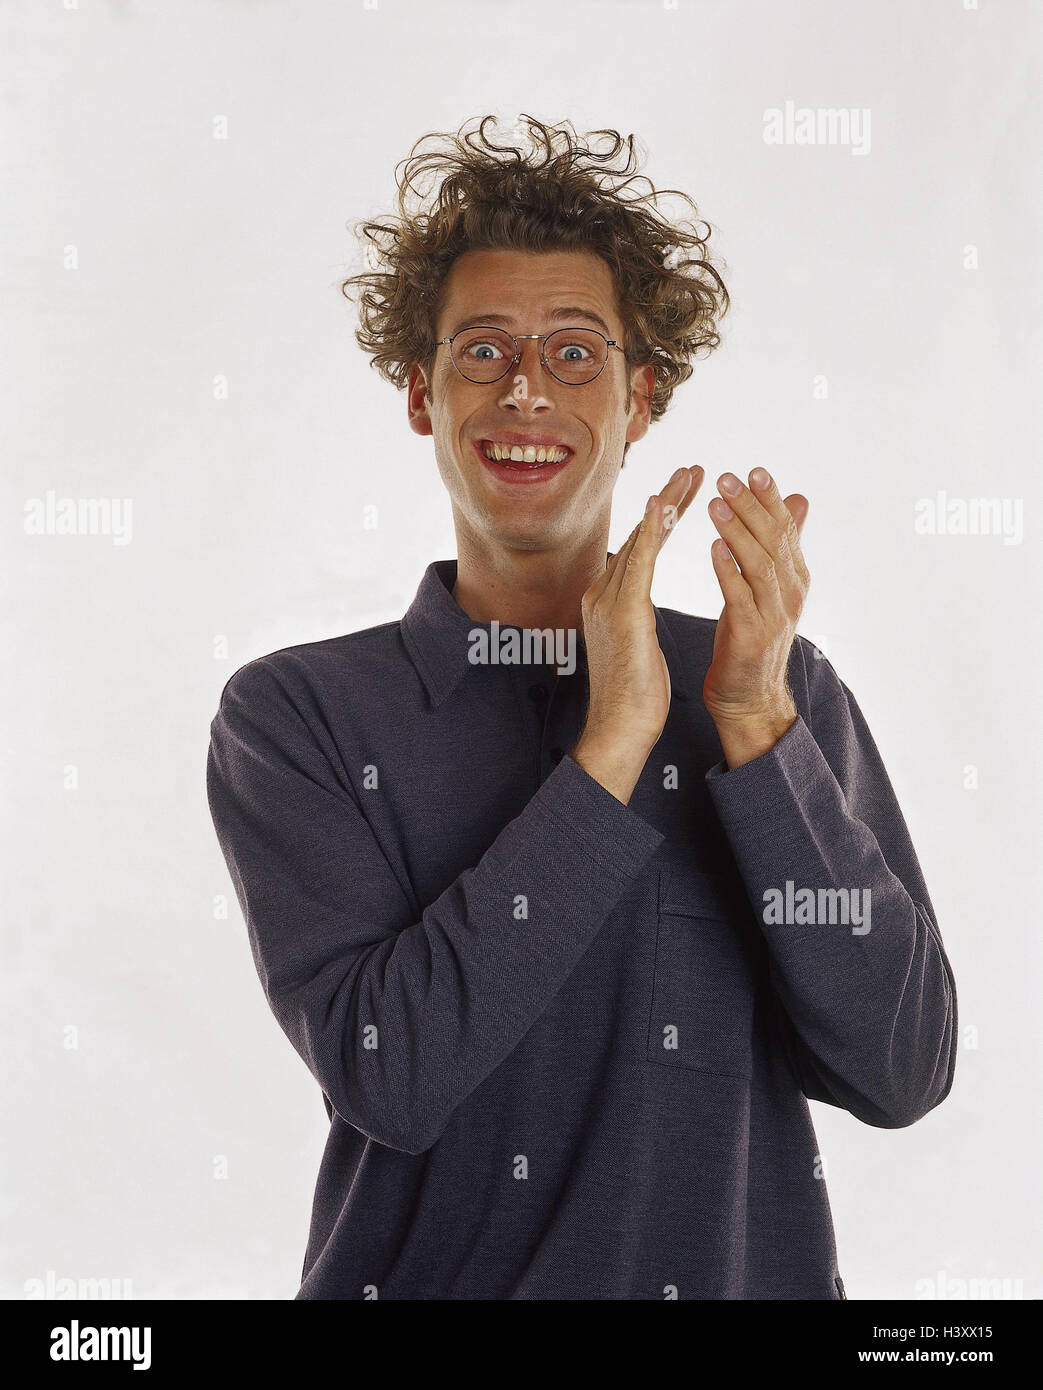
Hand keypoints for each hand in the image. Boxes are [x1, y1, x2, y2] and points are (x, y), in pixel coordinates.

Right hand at [578, 466, 700, 763]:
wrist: (620, 727)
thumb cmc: (634, 695)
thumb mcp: (636, 645)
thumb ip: (634, 619)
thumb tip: (637, 609)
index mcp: (606, 601)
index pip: (639, 548)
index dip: (661, 517)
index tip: (683, 492)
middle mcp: (601, 593)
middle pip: (640, 536)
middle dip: (667, 500)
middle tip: (693, 470)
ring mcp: (607, 599)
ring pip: (641, 540)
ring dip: (666, 504)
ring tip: (691, 476)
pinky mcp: (622, 611)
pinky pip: (640, 560)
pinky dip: (652, 530)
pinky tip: (664, 505)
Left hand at [703, 468, 809, 745]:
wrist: (748, 697)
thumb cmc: (750, 638)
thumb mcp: (770, 587)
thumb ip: (782, 545)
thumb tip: (800, 499)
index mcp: (795, 578)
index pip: (785, 529)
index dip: (771, 499)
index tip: (753, 471)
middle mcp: (790, 593)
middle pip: (773, 540)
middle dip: (751, 506)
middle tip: (728, 478)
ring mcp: (774, 615)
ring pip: (759, 564)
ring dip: (738, 531)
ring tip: (715, 504)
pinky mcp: (752, 636)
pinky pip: (740, 597)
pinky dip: (729, 570)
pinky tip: (714, 548)